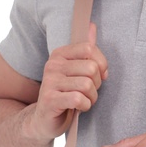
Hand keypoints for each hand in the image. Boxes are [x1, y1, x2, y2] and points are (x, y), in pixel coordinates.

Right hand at [31, 23, 107, 140]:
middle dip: (97, 85)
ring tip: (84, 101)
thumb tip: (92, 26)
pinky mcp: (51, 99)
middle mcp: (53, 65)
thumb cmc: (64, 95)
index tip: (99, 76)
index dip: (101, 65)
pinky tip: (79, 108)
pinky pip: (79, 99)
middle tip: (89, 92)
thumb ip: (85, 51)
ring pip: (87, 85)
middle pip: (91, 69)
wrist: (44, 120)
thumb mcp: (74, 71)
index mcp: (60, 55)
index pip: (89, 49)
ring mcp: (50, 82)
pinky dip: (85, 106)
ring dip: (92, 98)